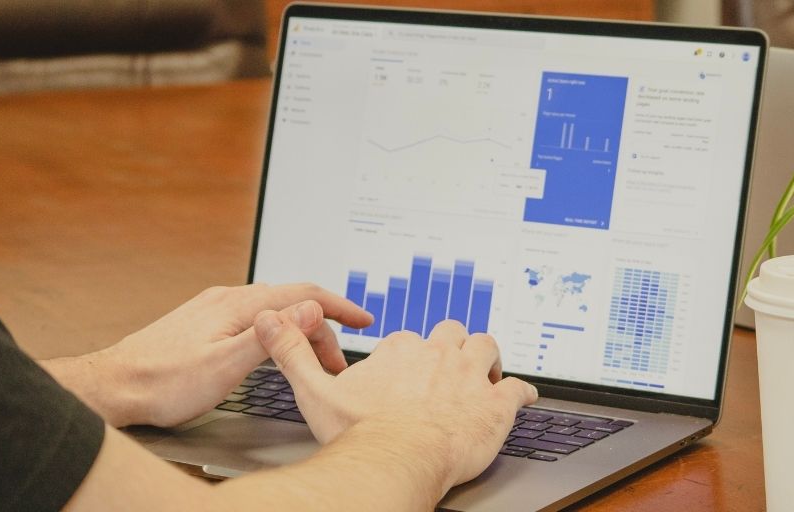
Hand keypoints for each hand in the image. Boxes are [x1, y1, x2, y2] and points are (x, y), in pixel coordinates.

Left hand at [61, 283, 371, 426]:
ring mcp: (213, 307)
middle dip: (321, 328)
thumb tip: (310, 309)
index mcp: (238, 304)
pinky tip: (275, 347)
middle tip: (335, 364)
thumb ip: (271, 337)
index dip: (339, 306)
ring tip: (312, 358)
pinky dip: (278, 329)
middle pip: (290, 301)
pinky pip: (254, 315)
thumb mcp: (225, 365)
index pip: (303, 293)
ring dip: (299, 329)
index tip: (364, 320)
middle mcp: (226, 298)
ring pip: (272, 309)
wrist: (114, 386)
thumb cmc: (163, 383)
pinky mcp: (203, 320)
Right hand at [254, 305, 537, 490]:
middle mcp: (438, 355)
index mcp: (401, 350)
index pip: (410, 339)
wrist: (396, 461)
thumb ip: (293, 354)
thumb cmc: (359, 434)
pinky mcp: (495, 404)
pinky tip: (523, 396)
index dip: (411, 353)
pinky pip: (518, 388)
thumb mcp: (314, 392)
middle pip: (452, 333)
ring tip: (485, 370)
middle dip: (451, 346)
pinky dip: (522, 392)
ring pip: (487, 348)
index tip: (408, 367)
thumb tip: (270, 320)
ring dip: (487, 359)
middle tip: (449, 364)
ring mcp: (469, 377)